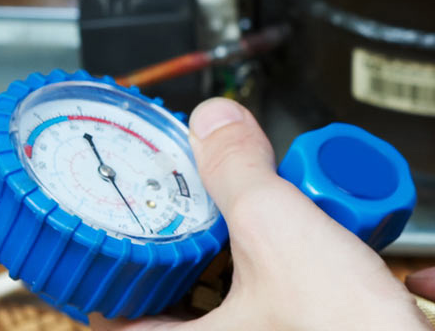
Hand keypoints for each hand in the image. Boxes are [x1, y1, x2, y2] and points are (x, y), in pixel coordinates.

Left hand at [94, 98, 427, 329]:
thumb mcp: (281, 235)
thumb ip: (238, 171)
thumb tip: (215, 126)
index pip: (107, 291)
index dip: (125, 237)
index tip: (145, 196)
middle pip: (177, 282)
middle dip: (211, 232)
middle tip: (237, 201)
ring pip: (230, 292)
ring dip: (259, 249)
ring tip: (296, 218)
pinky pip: (270, 308)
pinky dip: (291, 274)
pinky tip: (327, 249)